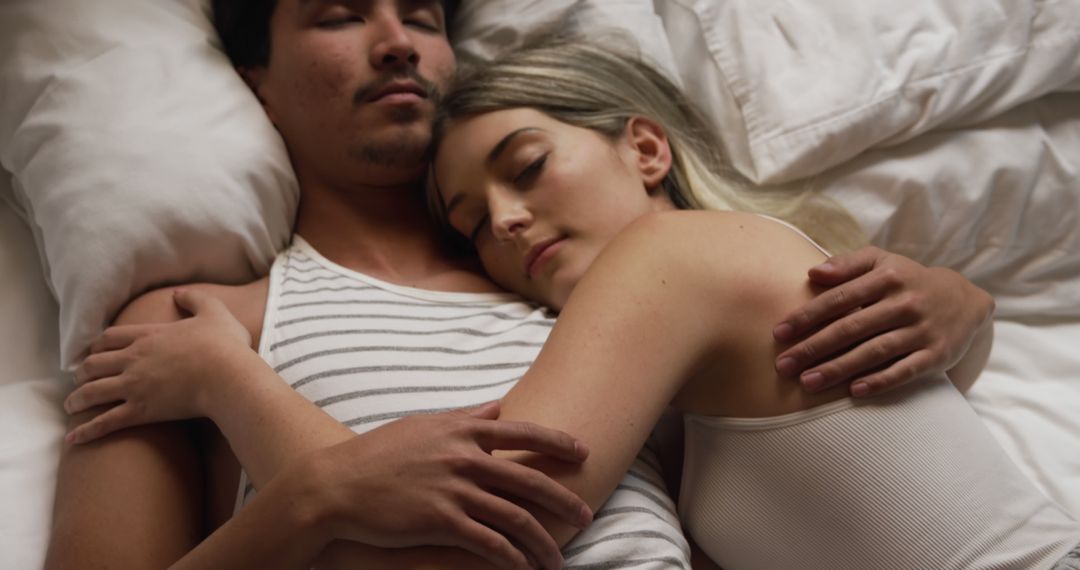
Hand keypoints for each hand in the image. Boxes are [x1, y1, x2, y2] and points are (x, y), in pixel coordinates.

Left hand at [63, 289, 252, 442]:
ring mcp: (135, 386)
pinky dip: (86, 431)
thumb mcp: (214, 312)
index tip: (93, 353)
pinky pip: (105, 422)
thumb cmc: (225, 346)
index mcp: (149, 336)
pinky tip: (74, 439)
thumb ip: (195, 299)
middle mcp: (134, 359)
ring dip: (76, 400)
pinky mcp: (141, 410)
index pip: (110, 338)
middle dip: (81, 373)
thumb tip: (178, 293)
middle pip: (93, 364)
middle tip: (79, 380)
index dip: (96, 346)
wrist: (228, 376)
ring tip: (71, 407)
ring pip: (92, 392)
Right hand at [297, 401, 591, 569]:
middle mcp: (464, 456)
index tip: (583, 452)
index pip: (522, 432)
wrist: (336, 485)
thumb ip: (464, 417)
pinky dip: (512, 559)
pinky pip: (489, 544)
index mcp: (462, 429)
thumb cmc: (378, 454)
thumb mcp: (423, 425)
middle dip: (563, 500)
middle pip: (529, 478)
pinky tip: (524, 569)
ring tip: (558, 559)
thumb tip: (497, 408)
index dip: (557, 442)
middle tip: (586, 516)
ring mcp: (454, 489)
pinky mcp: (441, 521)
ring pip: (515, 517)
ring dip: (543, 541)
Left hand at [773, 246, 993, 396]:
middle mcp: (904, 303)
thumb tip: (812, 272)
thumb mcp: (882, 262)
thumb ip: (847, 264)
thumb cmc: (907, 280)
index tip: (779, 333)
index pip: (839, 298)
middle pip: (851, 328)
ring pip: (874, 352)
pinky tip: (853, 391)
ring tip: (807, 382)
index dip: (807, 316)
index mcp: (887, 277)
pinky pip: (904, 371)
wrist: (965, 300)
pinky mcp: (936, 355)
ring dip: (838, 368)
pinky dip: (880, 381)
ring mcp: (921, 331)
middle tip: (783, 365)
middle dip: (813, 348)